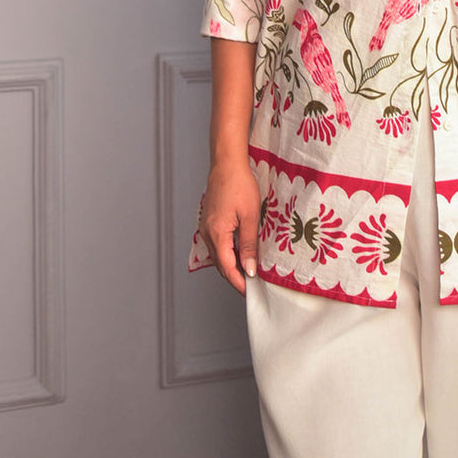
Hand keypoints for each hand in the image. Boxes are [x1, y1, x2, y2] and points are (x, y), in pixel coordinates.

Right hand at [200, 157, 260, 294]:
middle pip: (221, 264)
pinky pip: (217, 244)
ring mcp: (206, 227)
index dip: (238, 283)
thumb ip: (249, 244)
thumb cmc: (239, 185)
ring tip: (249, 271)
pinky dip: (228, 252)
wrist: (226, 163)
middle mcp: (207, 233)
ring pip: (218, 255)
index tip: (250, 293)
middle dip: (235, 277)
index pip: (227, 268)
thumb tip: (249, 268)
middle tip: (252, 286)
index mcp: (217, 234)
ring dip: (232, 265)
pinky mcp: (209, 222)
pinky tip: (240, 252)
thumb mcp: (250, 216)